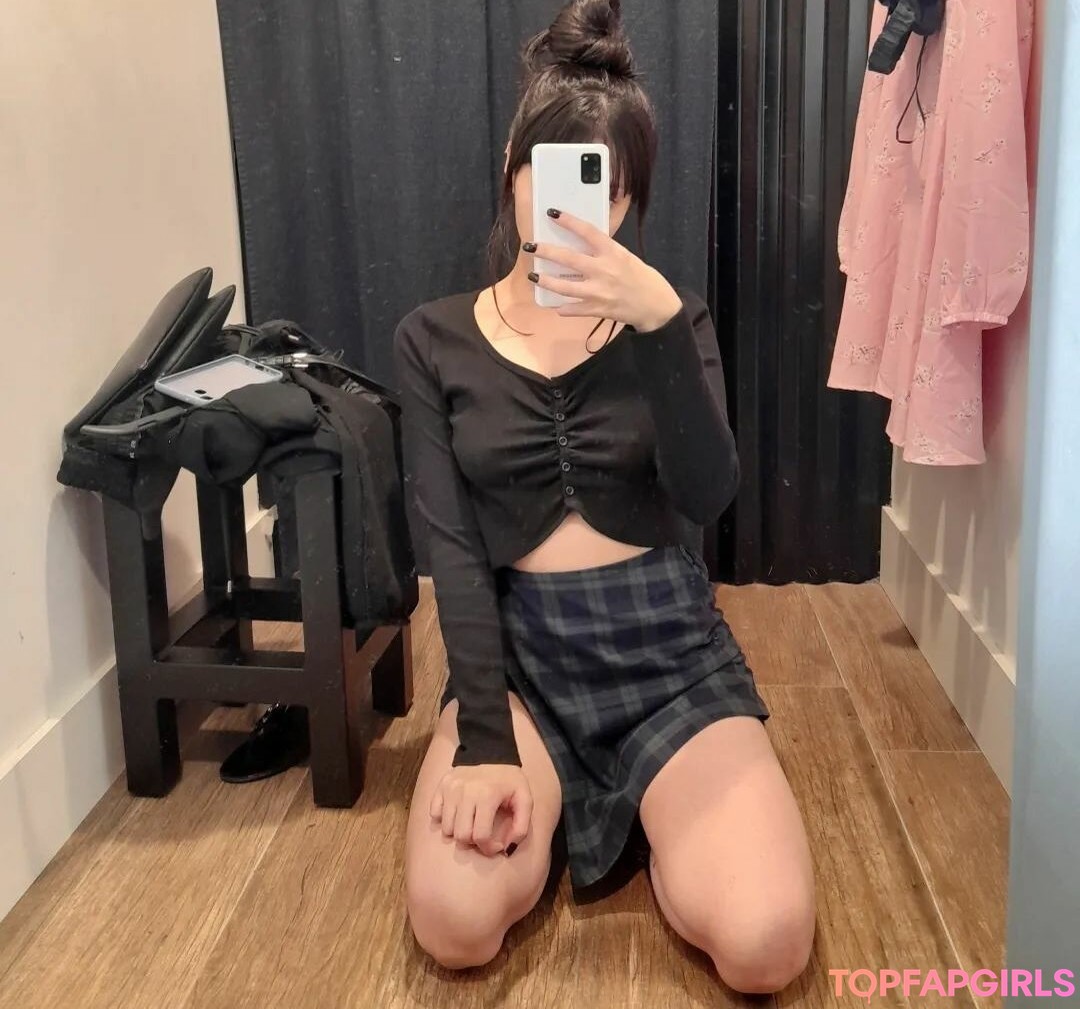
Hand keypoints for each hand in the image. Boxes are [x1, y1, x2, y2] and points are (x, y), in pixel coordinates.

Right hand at [430, 763, 533, 856]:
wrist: (491, 752)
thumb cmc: (509, 780)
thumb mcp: (525, 799)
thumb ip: (521, 827)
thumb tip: (507, 849)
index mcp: (487, 796)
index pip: (480, 836)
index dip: (489, 848)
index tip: (496, 845)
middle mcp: (465, 792)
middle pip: (461, 835)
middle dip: (473, 842)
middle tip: (482, 834)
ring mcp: (450, 788)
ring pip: (446, 828)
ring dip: (458, 832)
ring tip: (470, 824)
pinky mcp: (441, 785)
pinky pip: (434, 813)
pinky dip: (444, 819)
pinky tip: (458, 814)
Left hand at [526, 209, 683, 331]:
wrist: (655, 305)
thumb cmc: (641, 277)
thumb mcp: (625, 257)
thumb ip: (605, 251)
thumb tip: (582, 244)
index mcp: (612, 252)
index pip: (587, 231)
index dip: (568, 221)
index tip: (552, 213)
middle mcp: (604, 270)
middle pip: (569, 258)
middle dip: (546, 251)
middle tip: (530, 246)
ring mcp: (599, 291)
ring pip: (565, 286)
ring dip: (546, 281)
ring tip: (533, 276)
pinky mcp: (598, 309)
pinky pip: (575, 309)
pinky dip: (564, 308)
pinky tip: (555, 305)